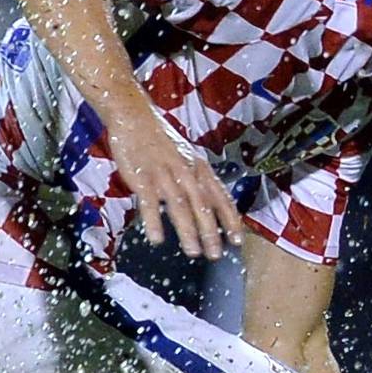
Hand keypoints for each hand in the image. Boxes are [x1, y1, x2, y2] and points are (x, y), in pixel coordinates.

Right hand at [107, 105, 244, 259]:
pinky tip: (157, 238)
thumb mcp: (185, 157)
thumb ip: (195, 180)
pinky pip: (150, 203)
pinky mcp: (143, 177)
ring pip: (180, 206)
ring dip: (188, 231)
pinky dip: (154, 221)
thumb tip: (206, 205)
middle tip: (216, 254)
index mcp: (199, 167)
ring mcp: (164, 174)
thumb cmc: (160, 141)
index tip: (237, 240)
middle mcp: (186, 171)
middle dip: (211, 231)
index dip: (230, 219)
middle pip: (202, 205)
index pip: (220, 196)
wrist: (135, 118)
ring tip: (193, 252)